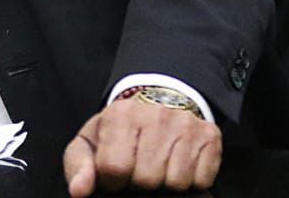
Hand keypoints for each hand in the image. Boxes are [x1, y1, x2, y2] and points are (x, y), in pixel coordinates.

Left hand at [63, 96, 221, 194]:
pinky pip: (201, 180)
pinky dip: (190, 180)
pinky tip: (177, 162)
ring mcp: (185, 124)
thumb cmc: (120, 129)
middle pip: (147, 179)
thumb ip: (78, 166)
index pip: (115, 168)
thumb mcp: (90, 142)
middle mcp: (155, 115)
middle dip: (140, 181)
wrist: (155, 100)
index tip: (115, 173)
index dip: (113, 180)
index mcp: (121, 115)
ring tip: (157, 164)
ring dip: (165, 181)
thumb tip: (79, 190)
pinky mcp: (209, 135)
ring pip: (175, 182)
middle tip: (138, 166)